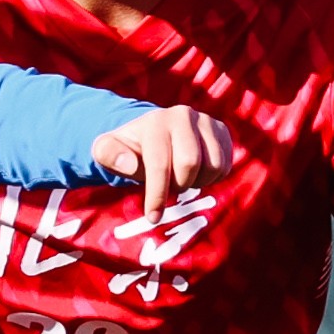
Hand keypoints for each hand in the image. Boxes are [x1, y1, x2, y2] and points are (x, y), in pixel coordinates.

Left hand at [92, 104, 234, 216]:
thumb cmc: (128, 149)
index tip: (153, 217)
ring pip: (214, 165)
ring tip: (182, 178)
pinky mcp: (222, 131)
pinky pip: (226, 164)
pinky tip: (197, 173)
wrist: (152, 134)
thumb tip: (131, 165)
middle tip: (169, 187)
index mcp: (156, 121)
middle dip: (179, 184)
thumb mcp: (107, 151)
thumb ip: (110, 155)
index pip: (160, 163)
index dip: (157, 194)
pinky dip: (212, 177)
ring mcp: (206, 121)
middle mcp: (184, 115)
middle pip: (191, 163)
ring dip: (198, 182)